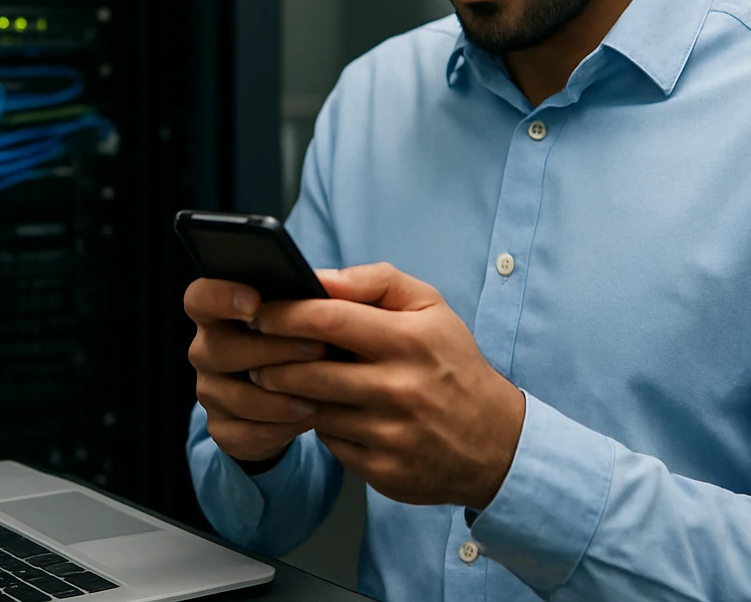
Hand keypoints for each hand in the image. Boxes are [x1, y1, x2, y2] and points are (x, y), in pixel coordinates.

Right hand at [183, 277, 327, 463]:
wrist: (286, 399)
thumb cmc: (295, 343)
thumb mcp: (298, 318)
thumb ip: (303, 302)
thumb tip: (325, 294)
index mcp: (217, 315)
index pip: (199, 298)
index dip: (220, 297)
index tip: (254, 303)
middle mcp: (205, 352)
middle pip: (220, 349)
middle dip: (274, 350)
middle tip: (318, 349)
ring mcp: (210, 393)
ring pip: (237, 397)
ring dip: (281, 397)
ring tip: (319, 394)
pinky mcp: (222, 429)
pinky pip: (246, 433)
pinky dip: (281, 427)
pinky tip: (307, 417)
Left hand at [251, 263, 524, 509]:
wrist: (495, 443)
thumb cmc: (453, 365)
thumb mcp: (432, 308)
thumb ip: (377, 281)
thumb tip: (322, 278)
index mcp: (410, 340)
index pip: (330, 319)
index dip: (285, 314)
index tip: (260, 311)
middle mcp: (400, 388)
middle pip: (309, 371)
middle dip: (271, 360)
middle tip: (254, 351)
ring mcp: (391, 434)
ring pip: (314, 410)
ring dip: (287, 394)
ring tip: (277, 379)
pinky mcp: (383, 471)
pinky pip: (330, 443)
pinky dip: (320, 426)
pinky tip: (321, 412)